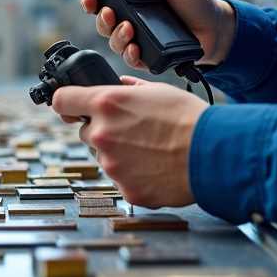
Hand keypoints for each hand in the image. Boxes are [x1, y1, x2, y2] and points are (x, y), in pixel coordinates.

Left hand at [52, 76, 206, 208]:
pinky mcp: (126, 189)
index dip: (66, 102)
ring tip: (152, 150)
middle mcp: (103, 135)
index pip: (63, 100)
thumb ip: (129, 89)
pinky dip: (136, 175)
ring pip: (105, 158)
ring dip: (120, 154)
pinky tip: (157, 168)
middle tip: (134, 131)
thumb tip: (118, 86)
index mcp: (107, 104)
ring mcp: (112, 165)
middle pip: (87, 132)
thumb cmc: (190, 119)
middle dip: (104, 131)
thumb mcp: (157, 90)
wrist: (213, 154)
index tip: (70, 106)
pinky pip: (123, 179)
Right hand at [80, 0, 235, 68]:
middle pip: (103, 22)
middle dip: (102, 19)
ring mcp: (138, 38)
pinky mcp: (147, 55)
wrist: (216, 28)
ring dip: (116, 36)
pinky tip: (136, 48)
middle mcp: (131, 19)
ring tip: (129, 29)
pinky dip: (129, 55)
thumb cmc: (196, 2)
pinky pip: (130, 59)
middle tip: (110, 13)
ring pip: (113, 42)